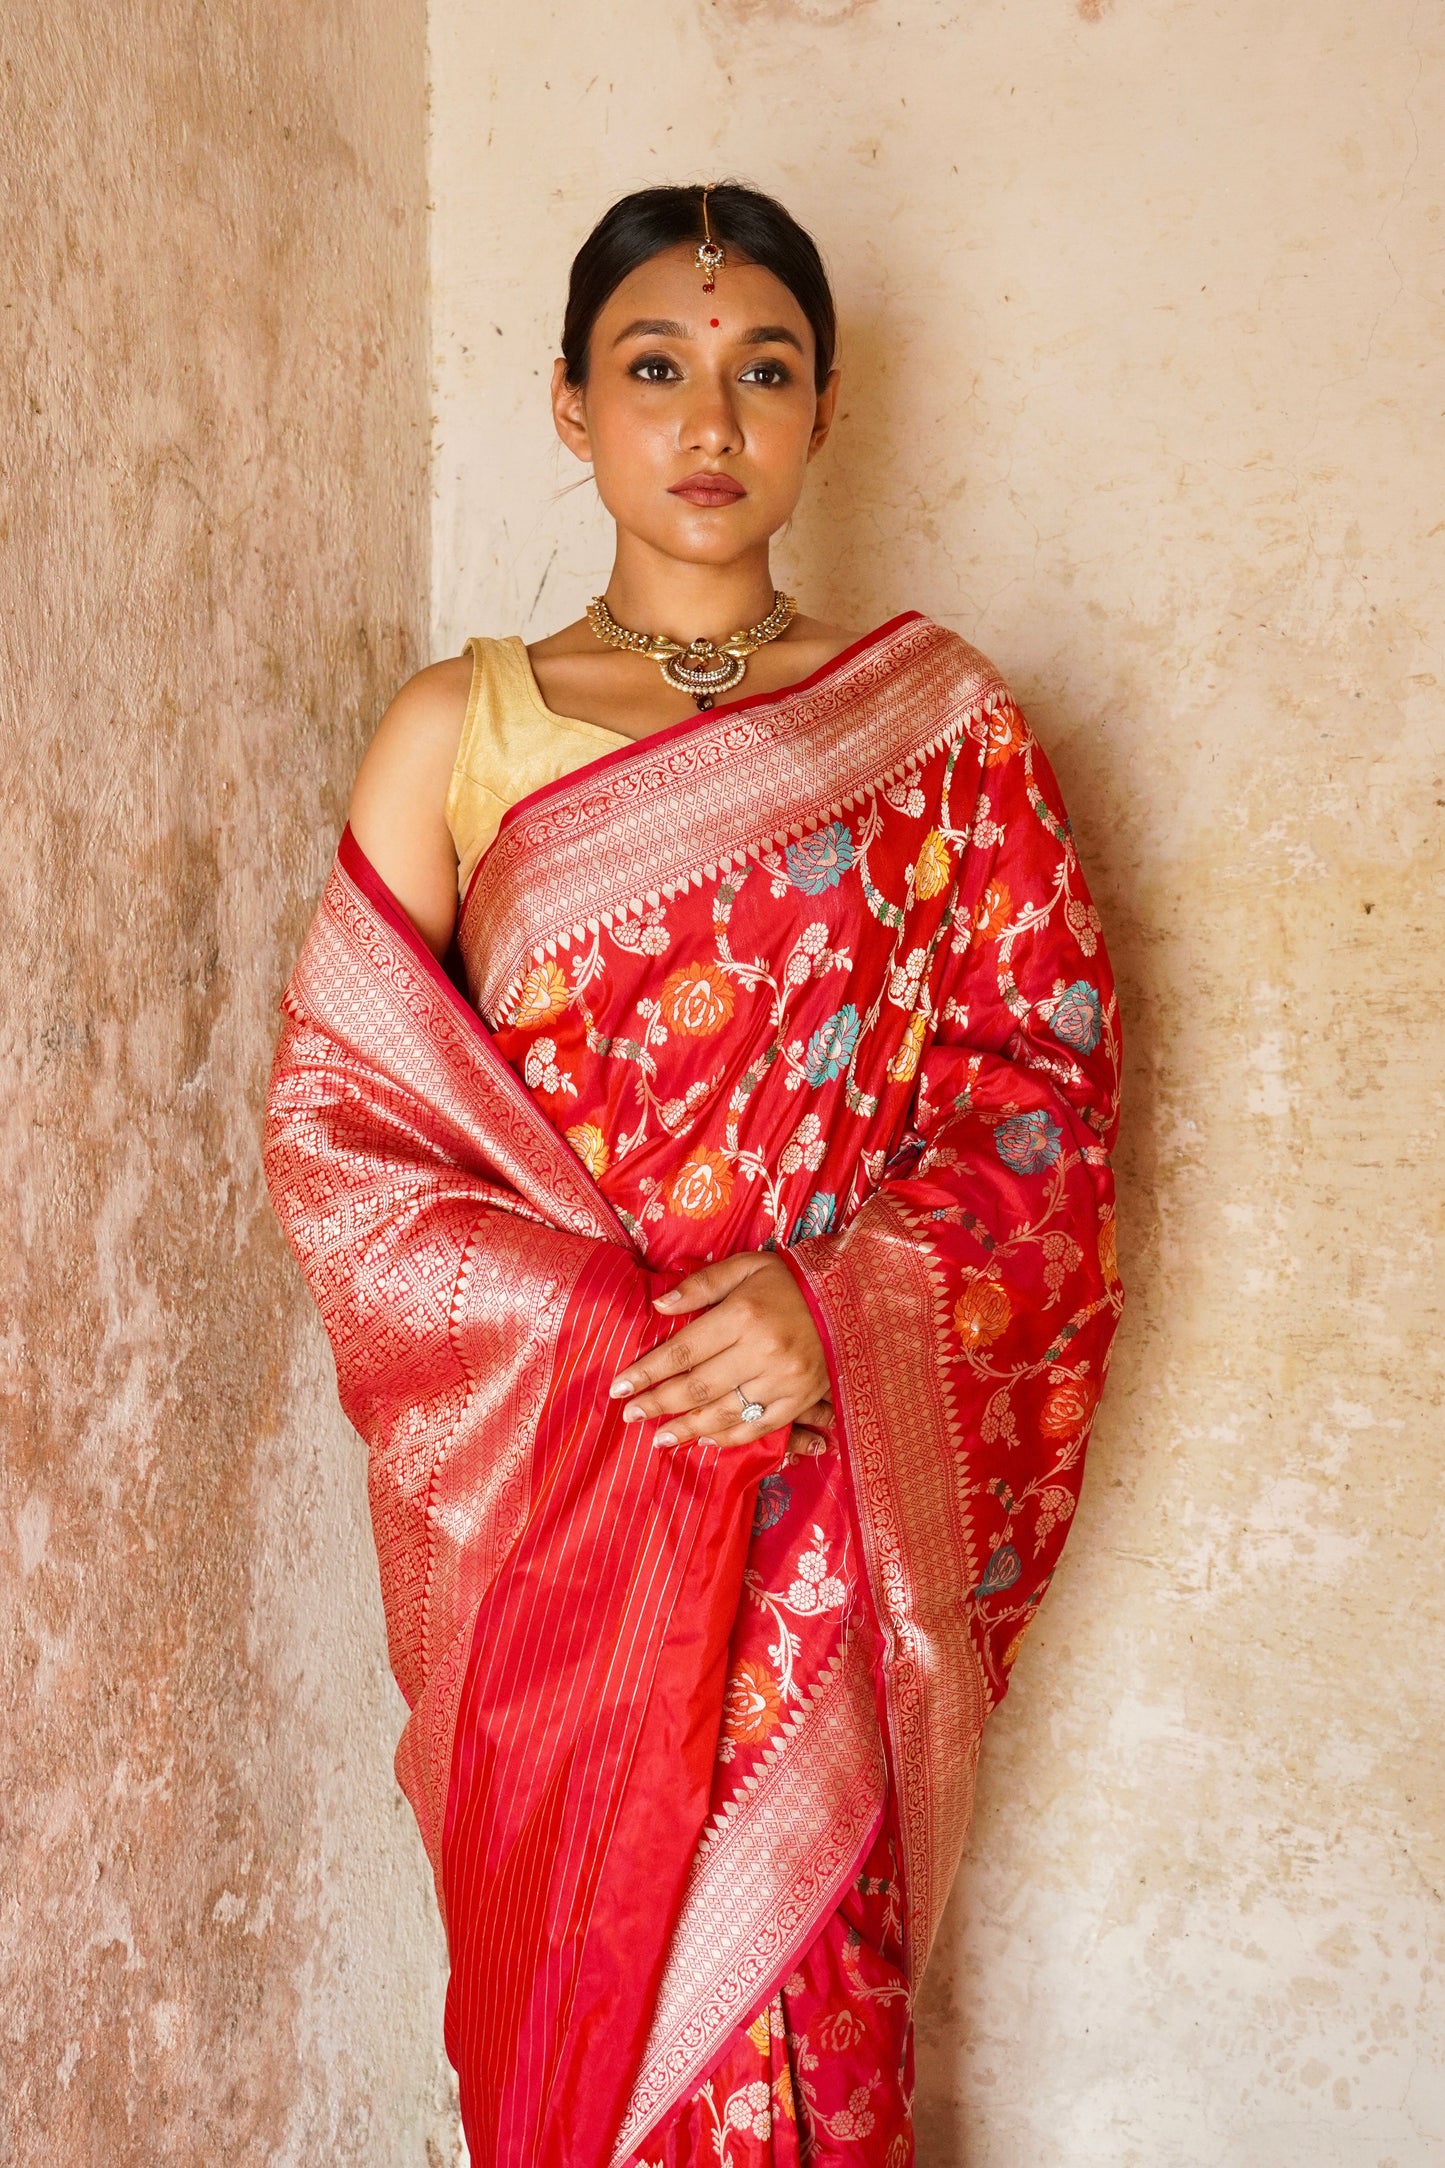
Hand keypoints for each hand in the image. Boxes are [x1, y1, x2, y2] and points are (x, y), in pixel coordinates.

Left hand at [610, 1253, 831, 1449]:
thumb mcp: (745, 1267)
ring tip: (659, 1437)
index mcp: (743, 1315)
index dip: (648, 1372)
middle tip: (630, 1414)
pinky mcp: (801, 1399)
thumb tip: (659, 1305)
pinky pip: (759, 1427)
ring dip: (688, 1429)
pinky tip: (705, 1442)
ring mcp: (784, 1380)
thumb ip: (701, 1285)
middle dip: (659, 1403)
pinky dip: (729, 1438)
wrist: (848, 1299)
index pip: (683, 1350)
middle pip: (698, 1386)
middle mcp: (762, 1351)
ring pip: (725, 1413)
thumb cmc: (788, 1281)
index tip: (619, 1387)